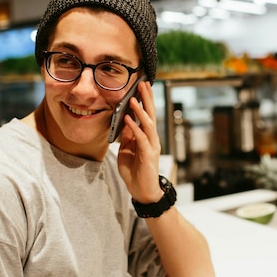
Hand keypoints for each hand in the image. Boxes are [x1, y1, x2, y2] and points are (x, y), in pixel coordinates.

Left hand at [116, 81, 161, 202]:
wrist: (143, 192)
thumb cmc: (135, 172)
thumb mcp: (126, 151)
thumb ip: (127, 137)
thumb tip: (125, 122)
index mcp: (147, 137)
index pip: (147, 115)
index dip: (144, 101)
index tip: (141, 86)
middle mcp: (152, 139)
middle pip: (151, 115)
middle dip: (147, 99)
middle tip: (143, 84)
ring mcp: (151, 146)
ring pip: (148, 124)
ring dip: (141, 111)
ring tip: (134, 98)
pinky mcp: (148, 155)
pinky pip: (141, 139)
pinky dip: (134, 128)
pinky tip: (128, 119)